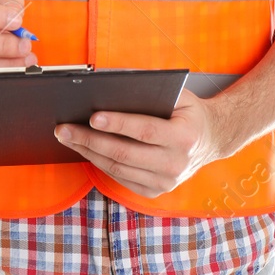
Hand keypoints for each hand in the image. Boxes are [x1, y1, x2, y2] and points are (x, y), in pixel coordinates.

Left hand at [53, 89, 226, 197]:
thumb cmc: (187, 111)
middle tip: (64, 128)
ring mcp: (166, 182)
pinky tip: (84, 149)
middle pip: (125, 153)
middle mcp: (176, 164)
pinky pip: (120, 178)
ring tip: (67, 137)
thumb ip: (150, 90)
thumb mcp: (179, 94)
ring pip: (118, 168)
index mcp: (184, 137)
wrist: (210, 140)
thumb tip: (108, 83)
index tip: (92, 116)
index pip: (145, 131)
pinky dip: (99, 163)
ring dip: (88, 152)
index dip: (118, 124)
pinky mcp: (155, 191)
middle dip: (90, 140)